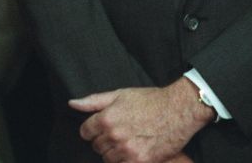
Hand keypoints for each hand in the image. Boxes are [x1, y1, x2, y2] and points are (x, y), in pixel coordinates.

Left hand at [68, 79, 214, 162]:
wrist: (178, 110)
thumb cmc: (149, 100)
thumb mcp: (119, 94)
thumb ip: (93, 101)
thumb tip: (72, 104)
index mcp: (106, 118)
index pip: (85, 132)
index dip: (92, 129)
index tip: (100, 128)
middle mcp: (114, 136)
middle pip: (96, 146)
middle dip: (103, 140)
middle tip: (117, 133)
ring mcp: (128, 150)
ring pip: (108, 159)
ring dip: (113, 152)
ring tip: (126, 142)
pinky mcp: (141, 161)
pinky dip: (124, 161)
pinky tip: (133, 151)